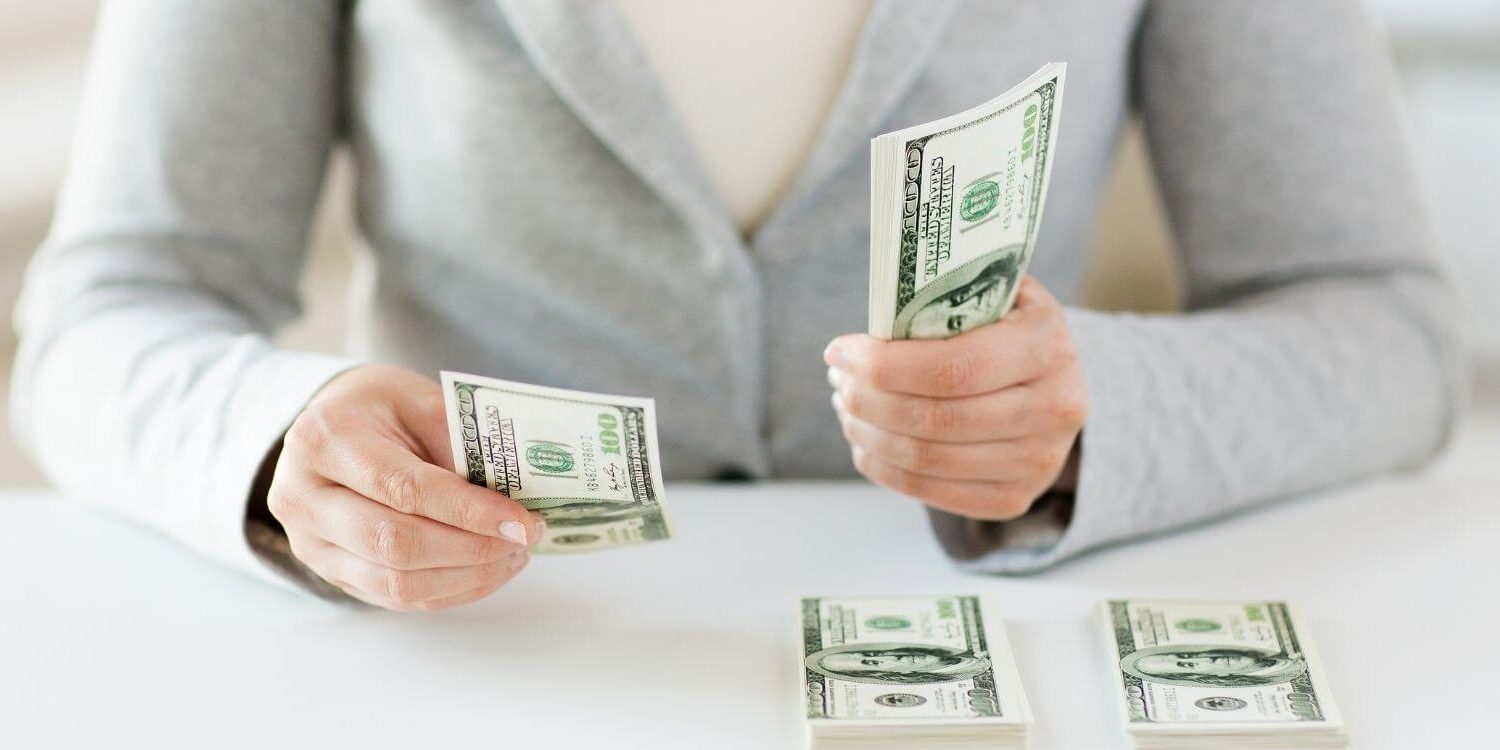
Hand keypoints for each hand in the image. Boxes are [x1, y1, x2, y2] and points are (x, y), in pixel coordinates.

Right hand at [267, 364, 544, 610]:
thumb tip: (514, 495)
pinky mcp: (331, 574)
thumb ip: (459, 443)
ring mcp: (311, 544)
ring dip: (468, 576)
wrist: (330, 428)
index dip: (469, 511)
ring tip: (514, 555)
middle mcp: (304, 498)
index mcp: (324, 440)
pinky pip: (397, 598)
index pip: (404, 488)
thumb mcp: (419, 399)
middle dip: (473, 549)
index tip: (522, 521)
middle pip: (396, 545)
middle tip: (526, 538)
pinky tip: (487, 570)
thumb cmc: (379, 408)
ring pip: (397, 583)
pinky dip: (451, 589)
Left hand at [825, 277, 1085, 520]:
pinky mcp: (1014, 498)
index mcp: (1047, 345)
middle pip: (935, 418)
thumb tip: (874, 318)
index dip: (884, 365)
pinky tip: (865, 445)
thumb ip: (947, 296)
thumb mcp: (995, 295)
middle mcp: (1055, 408)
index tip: (839, 351)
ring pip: (928, 458)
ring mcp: (1038, 461)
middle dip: (868, 399)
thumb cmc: (1007, 330)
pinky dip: (885, 469)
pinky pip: (932, 492)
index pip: (952, 368)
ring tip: (847, 408)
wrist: (1056, 386)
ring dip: (869, 434)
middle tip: (839, 380)